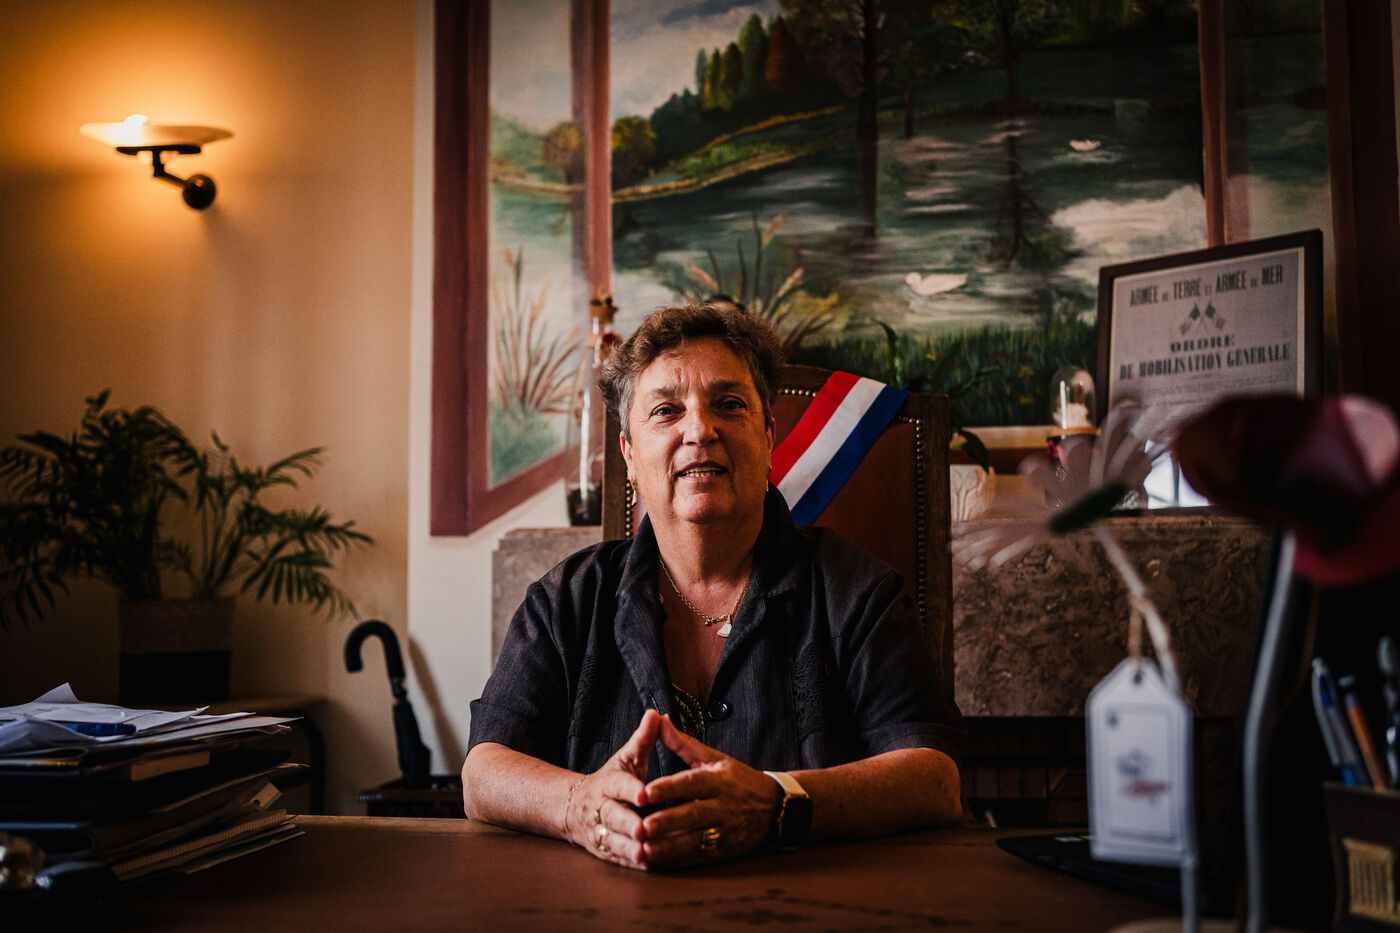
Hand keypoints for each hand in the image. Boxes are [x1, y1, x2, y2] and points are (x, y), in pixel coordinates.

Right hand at [564, 708, 659, 868]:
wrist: (574, 808)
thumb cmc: (612, 780)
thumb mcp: (625, 758)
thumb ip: (643, 739)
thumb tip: (657, 713)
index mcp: (609, 782)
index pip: (618, 784)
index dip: (630, 789)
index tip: (643, 794)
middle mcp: (601, 807)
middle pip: (614, 816)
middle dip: (628, 824)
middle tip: (644, 830)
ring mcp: (600, 830)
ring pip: (613, 841)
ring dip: (628, 848)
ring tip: (645, 852)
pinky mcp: (603, 849)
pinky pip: (617, 858)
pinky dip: (630, 862)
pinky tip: (647, 864)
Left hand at [638, 714, 781, 866]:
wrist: (775, 807)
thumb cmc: (737, 780)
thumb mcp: (715, 758)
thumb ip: (684, 743)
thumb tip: (659, 720)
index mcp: (719, 780)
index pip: (692, 782)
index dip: (670, 787)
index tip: (647, 791)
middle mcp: (724, 806)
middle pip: (693, 814)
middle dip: (668, 822)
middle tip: (642, 826)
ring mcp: (726, 831)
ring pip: (695, 841)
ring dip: (669, 847)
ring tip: (644, 850)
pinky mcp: (726, 851)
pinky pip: (700, 857)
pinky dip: (678, 861)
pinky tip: (658, 862)